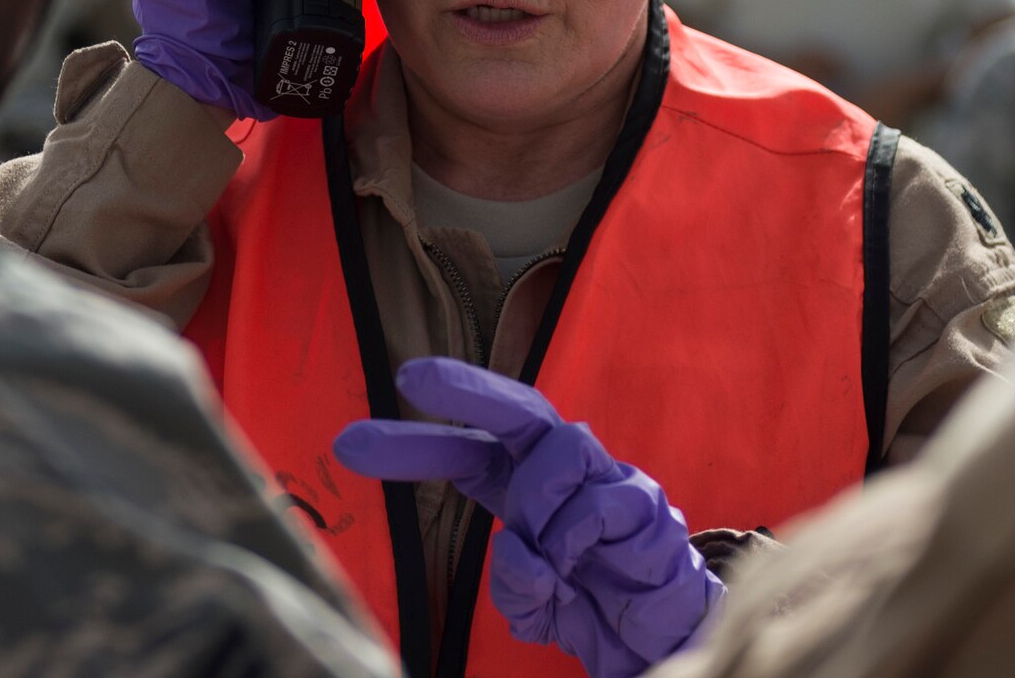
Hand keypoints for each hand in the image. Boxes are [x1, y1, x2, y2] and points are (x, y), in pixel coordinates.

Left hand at [334, 359, 722, 677]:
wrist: (665, 638)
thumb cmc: (594, 603)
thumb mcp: (534, 602)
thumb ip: (515, 581)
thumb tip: (516, 552)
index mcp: (528, 487)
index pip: (469, 454)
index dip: (414, 445)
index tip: (349, 443)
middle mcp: (567, 469)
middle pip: (518, 407)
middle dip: (464, 386)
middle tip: (412, 376)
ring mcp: (610, 477)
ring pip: (557, 450)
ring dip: (537, 507)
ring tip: (551, 563)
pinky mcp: (646, 503)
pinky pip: (595, 504)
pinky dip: (572, 544)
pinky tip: (582, 574)